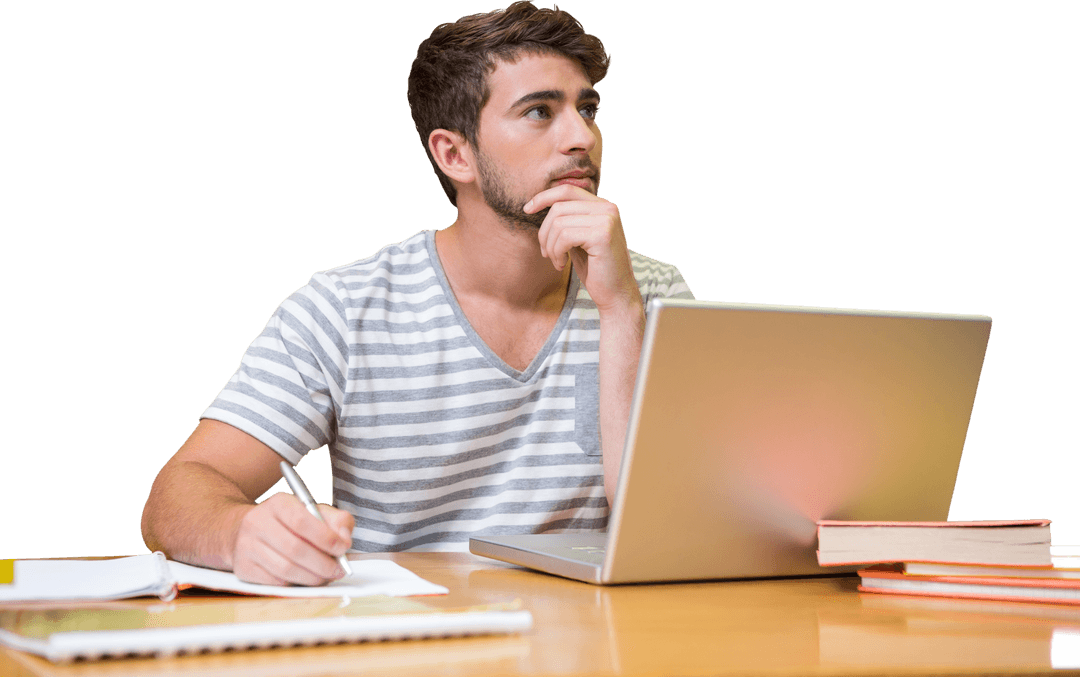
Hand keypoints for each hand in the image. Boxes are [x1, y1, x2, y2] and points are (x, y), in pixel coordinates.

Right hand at [230, 492, 354, 585]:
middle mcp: (258, 522)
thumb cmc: (289, 523)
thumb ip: (337, 521)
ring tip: (326, 576)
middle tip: (339, 570)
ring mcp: (247, 546)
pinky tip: (307, 579)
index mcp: (278, 503)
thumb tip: (344, 540)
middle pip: (295, 549)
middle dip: (323, 564)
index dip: (325, 538)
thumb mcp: (315, 512)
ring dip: (312, 577)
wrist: (247, 531)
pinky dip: (296, 584)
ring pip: (285, 569)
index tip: (343, 548)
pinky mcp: (244, 568)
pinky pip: (275, 582)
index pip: (302, 521)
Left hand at [525, 184, 642, 314]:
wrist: (616, 294)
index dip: (544, 197)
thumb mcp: (578, 239)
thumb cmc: (595, 269)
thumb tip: (538, 203)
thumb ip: (567, 220)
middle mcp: (608, 208)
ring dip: (550, 246)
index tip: (526, 209)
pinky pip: (564, 237)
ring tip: (557, 261)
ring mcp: (607, 220)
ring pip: (559, 223)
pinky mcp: (602, 235)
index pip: (567, 191)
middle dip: (544, 232)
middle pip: (559, 207)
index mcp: (603, 206)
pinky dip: (557, 252)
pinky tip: (563, 264)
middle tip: (546, 253)